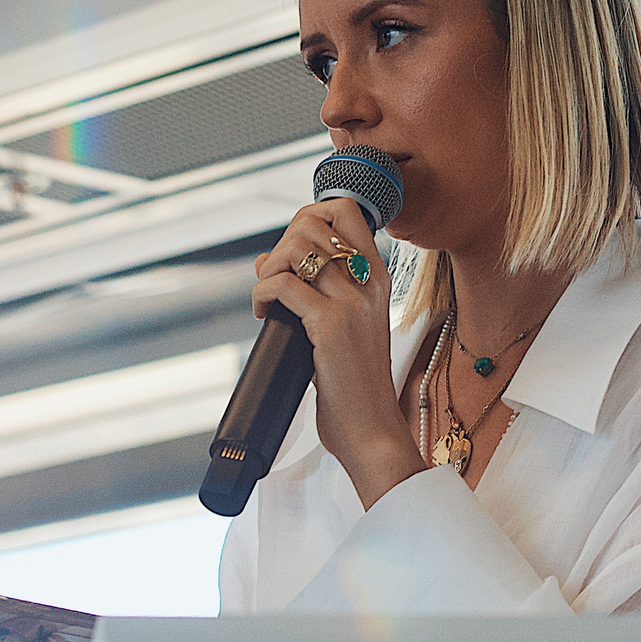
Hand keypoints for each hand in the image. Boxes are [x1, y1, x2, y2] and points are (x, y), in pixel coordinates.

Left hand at [251, 198, 423, 508]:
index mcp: (378, 277)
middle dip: (281, 243)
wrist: (371, 430)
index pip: (346, 210)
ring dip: (270, 267)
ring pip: (297, 247)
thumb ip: (316, 292)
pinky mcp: (330, 325)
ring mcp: (352, 302)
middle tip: (276, 279)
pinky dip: (262, 293)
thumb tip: (267, 262)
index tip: (292, 252)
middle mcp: (370, 282)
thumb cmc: (352, 385)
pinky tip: (263, 316)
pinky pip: (283, 285)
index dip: (308, 217)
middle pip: (314, 221)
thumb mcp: (342, 327)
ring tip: (268, 298)